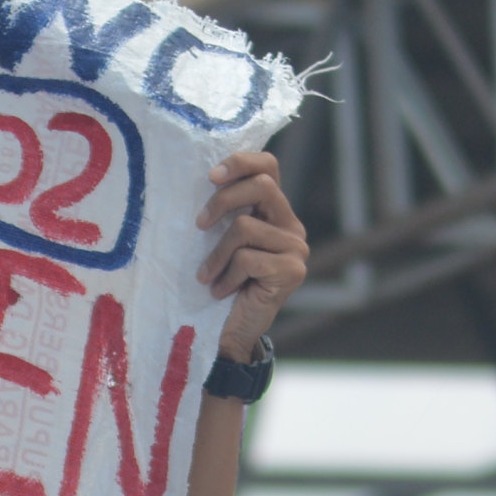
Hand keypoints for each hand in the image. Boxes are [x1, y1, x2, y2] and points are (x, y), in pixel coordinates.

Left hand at [199, 149, 308, 358]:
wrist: (231, 332)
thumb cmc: (220, 283)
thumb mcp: (220, 241)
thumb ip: (225, 213)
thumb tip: (203, 179)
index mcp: (274, 212)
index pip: (268, 167)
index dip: (241, 162)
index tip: (210, 176)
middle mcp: (291, 226)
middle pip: (262, 186)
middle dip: (222, 201)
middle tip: (199, 224)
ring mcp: (296, 248)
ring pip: (246, 227)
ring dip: (216, 254)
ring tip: (206, 275)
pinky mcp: (292, 272)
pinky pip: (248, 258)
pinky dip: (226, 276)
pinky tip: (220, 291)